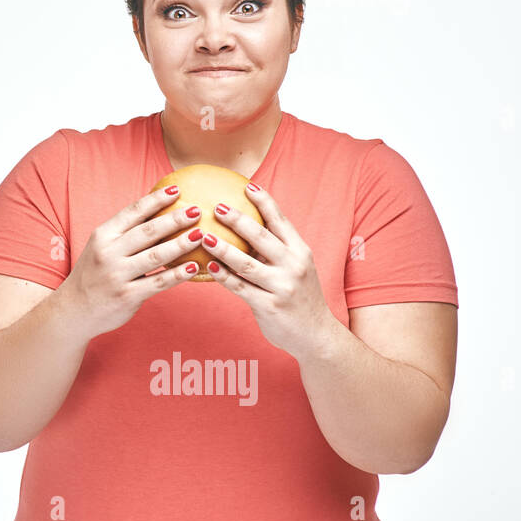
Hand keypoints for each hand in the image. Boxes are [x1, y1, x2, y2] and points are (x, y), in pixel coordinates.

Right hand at [60, 185, 203, 339]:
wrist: (74, 309)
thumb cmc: (94, 274)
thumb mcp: (101, 247)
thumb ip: (125, 234)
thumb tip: (158, 214)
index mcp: (103, 236)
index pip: (133, 212)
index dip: (156, 200)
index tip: (177, 190)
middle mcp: (108, 253)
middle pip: (147, 231)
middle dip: (174, 219)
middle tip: (196, 210)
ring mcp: (117, 275)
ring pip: (156, 256)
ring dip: (180, 244)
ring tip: (200, 235)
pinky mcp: (127, 296)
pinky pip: (158, 282)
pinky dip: (177, 274)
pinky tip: (193, 267)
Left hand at [204, 183, 335, 359]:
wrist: (316, 335)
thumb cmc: (297, 295)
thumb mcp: (295, 267)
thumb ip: (275, 249)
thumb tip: (243, 224)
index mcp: (300, 251)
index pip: (281, 221)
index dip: (264, 201)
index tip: (247, 185)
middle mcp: (294, 266)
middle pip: (262, 237)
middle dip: (239, 220)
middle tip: (217, 207)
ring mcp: (282, 287)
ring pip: (247, 264)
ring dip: (223, 249)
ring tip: (203, 236)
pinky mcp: (269, 306)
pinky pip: (240, 288)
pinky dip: (223, 277)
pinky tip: (207, 267)